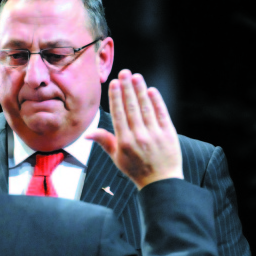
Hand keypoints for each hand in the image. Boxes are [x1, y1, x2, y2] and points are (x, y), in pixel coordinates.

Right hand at [86, 69, 182, 188]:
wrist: (161, 182)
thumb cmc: (137, 170)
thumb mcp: (117, 158)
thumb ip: (104, 142)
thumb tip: (87, 133)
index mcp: (124, 142)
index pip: (119, 114)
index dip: (116, 97)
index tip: (114, 83)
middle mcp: (139, 137)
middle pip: (132, 108)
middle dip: (127, 88)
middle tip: (124, 72)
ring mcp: (155, 135)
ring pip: (146, 108)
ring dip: (140, 90)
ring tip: (136, 76)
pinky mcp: (168, 134)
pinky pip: (162, 114)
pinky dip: (156, 102)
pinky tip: (151, 91)